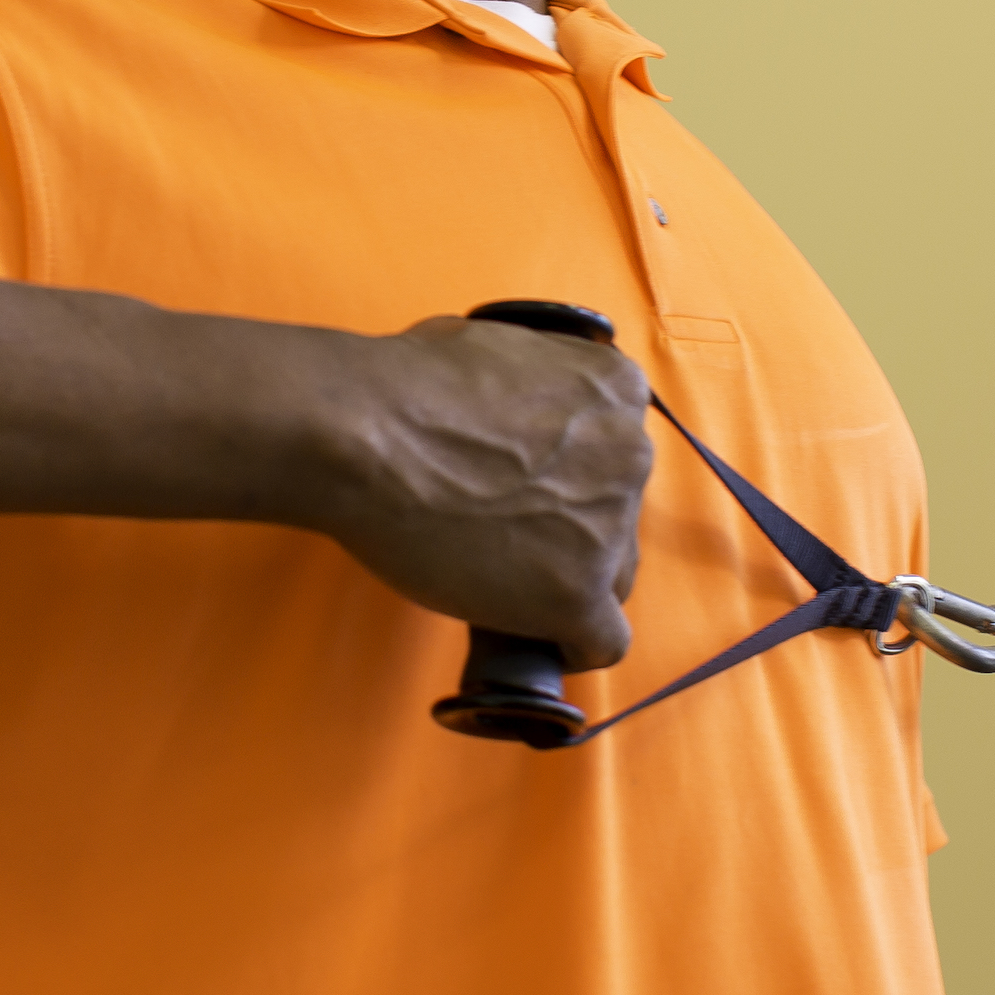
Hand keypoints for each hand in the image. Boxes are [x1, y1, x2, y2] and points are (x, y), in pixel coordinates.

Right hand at [300, 316, 653, 669]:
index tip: (531, 491)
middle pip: (618, 518)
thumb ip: (540, 390)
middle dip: (570, 531)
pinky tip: (534, 635)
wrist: (363, 433)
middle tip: (506, 533)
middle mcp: (631, 455)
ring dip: (565, 583)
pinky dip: (570, 643)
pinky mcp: (576, 596)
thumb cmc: (407, 384)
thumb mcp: (502, 351)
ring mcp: (608, 530)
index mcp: (617, 391)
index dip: (571, 480)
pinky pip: (602, 641)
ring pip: (610, 579)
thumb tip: (521, 417)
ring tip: (500, 582)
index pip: (619, 455)